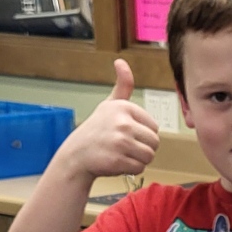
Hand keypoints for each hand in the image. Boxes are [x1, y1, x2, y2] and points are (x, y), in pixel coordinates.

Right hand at [58, 59, 159, 182]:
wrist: (77, 154)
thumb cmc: (97, 130)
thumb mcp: (109, 105)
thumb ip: (122, 86)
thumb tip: (121, 61)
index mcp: (124, 107)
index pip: (154, 127)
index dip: (143, 134)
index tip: (125, 133)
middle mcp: (123, 122)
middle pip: (155, 142)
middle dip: (143, 148)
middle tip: (125, 147)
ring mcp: (120, 142)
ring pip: (149, 156)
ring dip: (138, 159)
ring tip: (122, 154)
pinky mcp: (118, 160)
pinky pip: (139, 168)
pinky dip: (130, 169)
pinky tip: (117, 162)